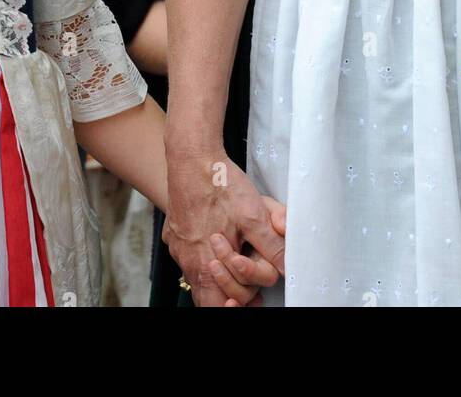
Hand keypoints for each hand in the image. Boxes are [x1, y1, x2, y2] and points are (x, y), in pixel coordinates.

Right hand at [164, 150, 286, 306]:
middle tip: (247, 291)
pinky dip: (203, 259)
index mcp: (205, 263)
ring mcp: (178, 247)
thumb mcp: (254, 215)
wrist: (191, 156)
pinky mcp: (174, 233)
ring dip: (216, 277)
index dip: (238, 305)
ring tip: (234, 265)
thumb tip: (286, 267)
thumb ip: (271, 246)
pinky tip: (215, 244)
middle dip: (229, 293)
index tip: (252, 301)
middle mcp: (187, 260)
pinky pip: (188, 257)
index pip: (218, 305)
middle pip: (206, 296)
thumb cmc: (220, 184)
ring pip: (196, 277)